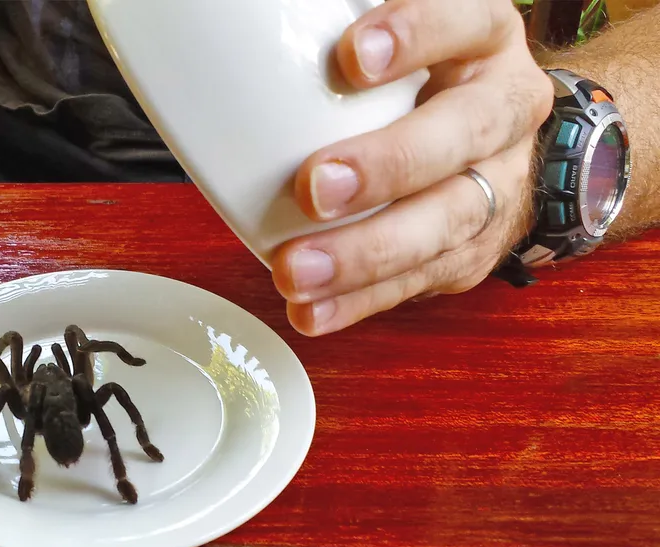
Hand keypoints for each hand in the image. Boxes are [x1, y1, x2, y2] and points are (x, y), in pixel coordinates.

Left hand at [269, 0, 552, 334]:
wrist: (496, 144)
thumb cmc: (418, 81)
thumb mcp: (402, 41)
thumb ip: (335, 32)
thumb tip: (248, 38)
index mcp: (484, 38)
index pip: (463, 20)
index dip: (416, 34)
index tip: (351, 56)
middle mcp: (504, 108)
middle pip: (460, 134)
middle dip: (386, 166)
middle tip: (314, 187)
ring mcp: (500, 185)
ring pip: (445, 223)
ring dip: (366, 254)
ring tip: (298, 272)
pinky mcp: (473, 251)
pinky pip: (420, 280)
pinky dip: (360, 300)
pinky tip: (312, 311)